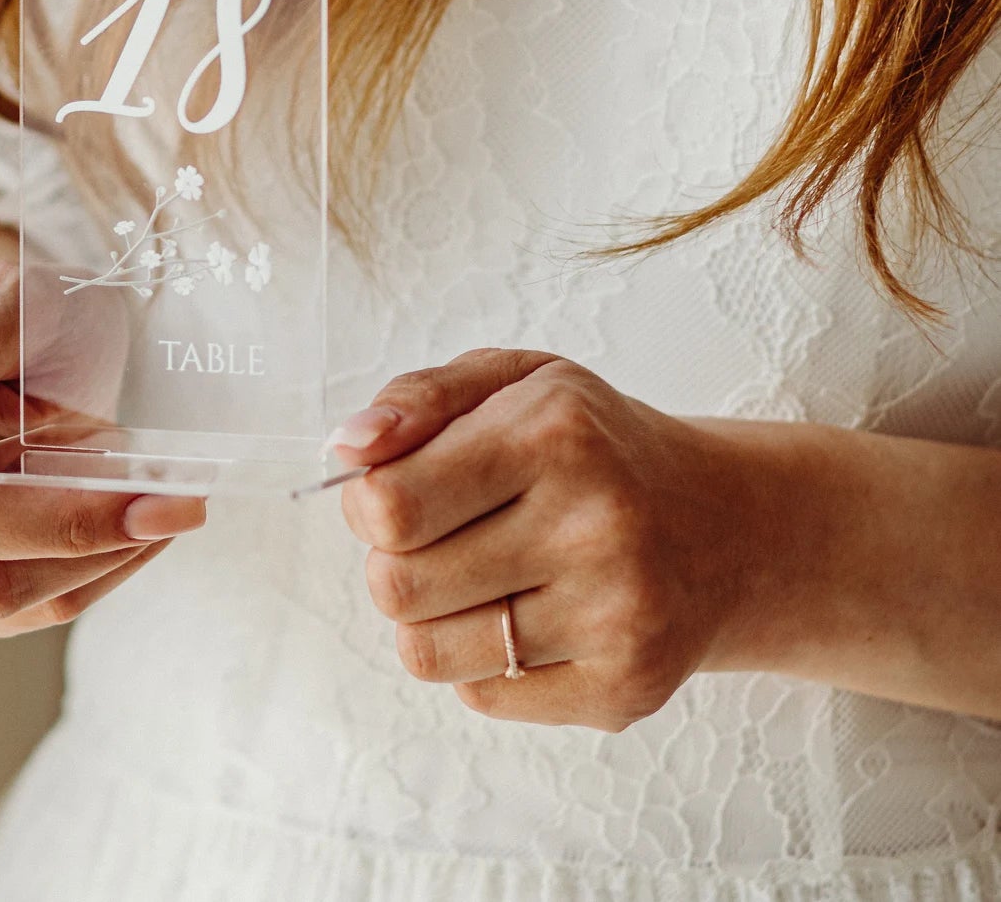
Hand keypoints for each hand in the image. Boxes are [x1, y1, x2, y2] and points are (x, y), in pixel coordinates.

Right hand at [0, 259, 205, 634]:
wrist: (49, 350)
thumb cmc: (26, 314)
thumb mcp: (9, 298)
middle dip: (68, 528)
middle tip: (172, 501)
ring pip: (1, 594)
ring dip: (101, 556)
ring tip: (173, 503)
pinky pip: (37, 606)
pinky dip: (104, 569)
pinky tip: (147, 525)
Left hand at [335, 350, 751, 730]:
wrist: (727, 525)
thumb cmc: (594, 444)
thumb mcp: (514, 380)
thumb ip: (417, 398)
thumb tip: (347, 447)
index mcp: (556, 434)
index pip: (389, 506)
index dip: (366, 502)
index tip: (396, 490)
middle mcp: (595, 526)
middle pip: (396, 586)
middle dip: (394, 560)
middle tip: (443, 534)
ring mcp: (616, 616)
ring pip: (427, 652)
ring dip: (432, 615)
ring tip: (483, 574)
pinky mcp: (625, 689)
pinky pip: (481, 695)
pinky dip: (481, 660)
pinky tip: (530, 614)